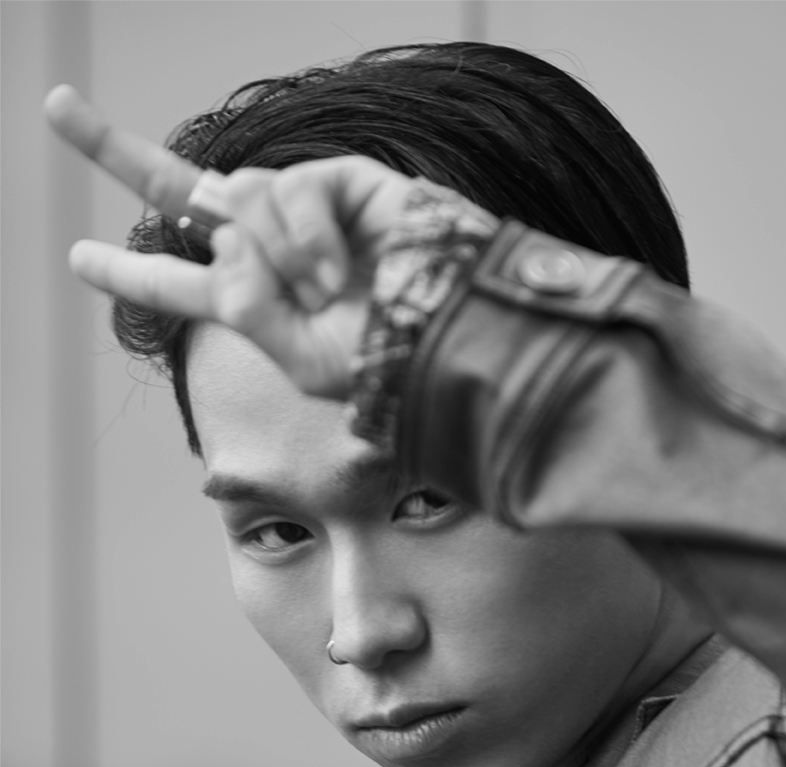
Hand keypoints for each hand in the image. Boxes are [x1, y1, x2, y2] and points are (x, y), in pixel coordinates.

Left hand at [44, 85, 415, 397]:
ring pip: (240, 201)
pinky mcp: (340, 182)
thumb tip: (227, 237)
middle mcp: (269, 251)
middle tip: (56, 104)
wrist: (453, 337)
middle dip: (115, 151)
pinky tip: (337, 268)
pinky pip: (289, 191)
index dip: (129, 273)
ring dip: (277, 253)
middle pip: (185, 193)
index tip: (80, 257)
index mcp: (254, 305)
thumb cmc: (388, 365)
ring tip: (326, 292)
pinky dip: (306, 235)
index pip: (180, 284)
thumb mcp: (304, 363)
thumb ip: (248, 308)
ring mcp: (301, 213)